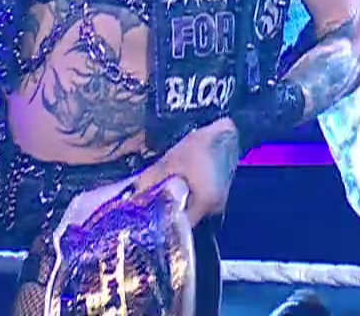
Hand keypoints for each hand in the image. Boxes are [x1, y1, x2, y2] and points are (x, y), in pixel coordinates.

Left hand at [123, 119, 239, 226]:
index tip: (145, 221)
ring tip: (158, 200)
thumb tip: (129, 194)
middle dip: (167, 215)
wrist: (229, 131)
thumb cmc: (202, 146)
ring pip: (192, 211)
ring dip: (177, 206)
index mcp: (204, 204)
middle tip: (147, 210)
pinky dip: (186, 199)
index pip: (179, 228)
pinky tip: (175, 189)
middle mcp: (214, 209)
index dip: (161, 226)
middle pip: (186, 221)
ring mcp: (218, 201)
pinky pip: (198, 203)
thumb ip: (150, 179)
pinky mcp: (218, 193)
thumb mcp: (171, 161)